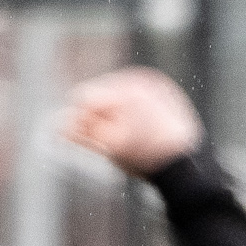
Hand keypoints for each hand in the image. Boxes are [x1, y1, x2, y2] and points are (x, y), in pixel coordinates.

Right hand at [60, 67, 202, 179]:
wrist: (188, 166)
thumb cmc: (148, 159)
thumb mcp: (109, 147)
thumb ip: (80, 133)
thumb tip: (57, 124)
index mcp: (124, 90)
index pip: (84, 97)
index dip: (78, 120)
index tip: (84, 139)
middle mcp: (140, 79)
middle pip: (102, 94)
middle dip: (100, 116)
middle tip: (113, 142)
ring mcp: (155, 84)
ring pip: (120, 95)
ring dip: (117, 115)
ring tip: (132, 138)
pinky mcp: (166, 92)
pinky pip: (139, 98)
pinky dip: (134, 113)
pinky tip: (143, 132)